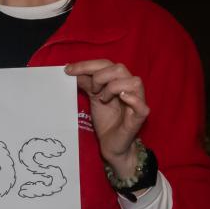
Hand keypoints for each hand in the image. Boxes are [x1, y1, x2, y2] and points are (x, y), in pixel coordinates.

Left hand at [63, 59, 148, 177]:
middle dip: (100, 76)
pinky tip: (121, 98)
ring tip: (103, 99)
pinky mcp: (140, 117)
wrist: (111, 144)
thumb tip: (71, 69)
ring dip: (113, 87)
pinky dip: (131, 99)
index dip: (87, 65)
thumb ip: (86, 83)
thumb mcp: (93, 97)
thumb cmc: (106, 120)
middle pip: (119, 68)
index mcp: (119, 80)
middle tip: (91, 90)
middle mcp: (130, 88)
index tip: (68, 70)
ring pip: (134, 82)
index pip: (105, 64)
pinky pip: (142, 105)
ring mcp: (137, 102)